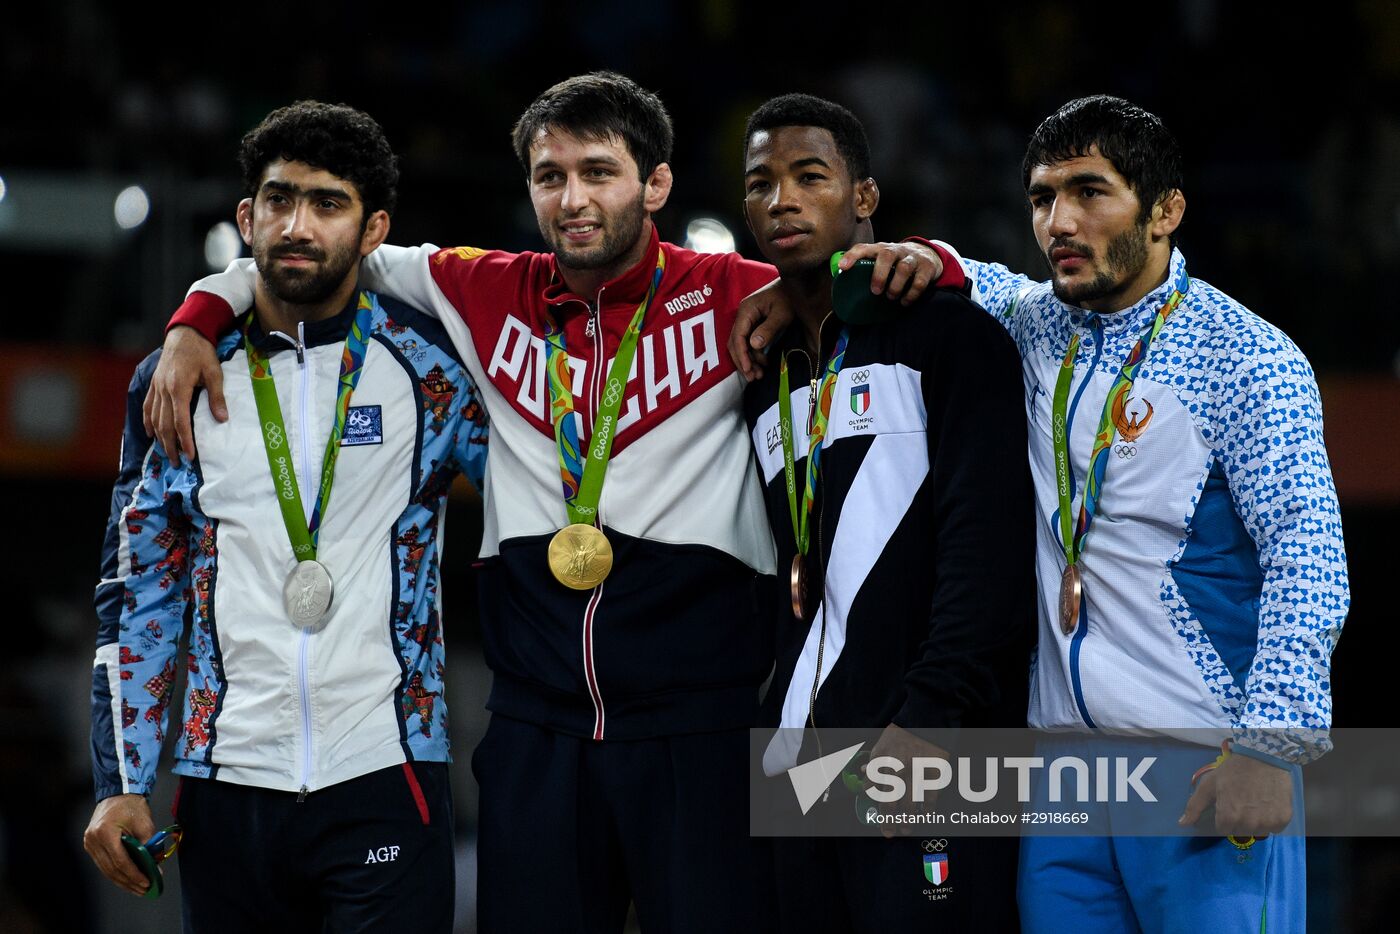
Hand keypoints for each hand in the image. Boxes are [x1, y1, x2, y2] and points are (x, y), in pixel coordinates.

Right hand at [83, 794, 156, 895]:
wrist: (118, 793)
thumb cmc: (132, 806)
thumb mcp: (145, 823)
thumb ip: (149, 844)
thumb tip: (155, 864)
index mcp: (105, 833)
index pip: (120, 861)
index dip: (134, 874)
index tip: (147, 882)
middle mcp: (93, 840)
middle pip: (112, 869)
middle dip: (129, 882)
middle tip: (144, 889)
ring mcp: (89, 843)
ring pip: (106, 869)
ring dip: (122, 881)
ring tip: (137, 888)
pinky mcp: (91, 845)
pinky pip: (104, 864)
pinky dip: (116, 873)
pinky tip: (127, 880)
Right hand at [142, 325, 224, 460]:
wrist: (185, 333)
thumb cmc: (202, 352)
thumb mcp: (215, 372)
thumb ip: (216, 397)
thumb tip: (222, 419)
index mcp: (179, 388)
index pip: (180, 422)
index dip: (184, 441)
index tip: (190, 456)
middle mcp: (163, 390)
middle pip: (164, 424)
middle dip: (170, 446)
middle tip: (178, 463)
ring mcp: (156, 387)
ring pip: (154, 418)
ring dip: (160, 438)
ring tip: (167, 453)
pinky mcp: (154, 384)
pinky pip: (147, 406)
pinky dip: (148, 421)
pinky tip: (151, 433)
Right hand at [729, 278, 793, 381]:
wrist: (794, 285)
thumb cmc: (789, 297)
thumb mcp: (782, 314)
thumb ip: (768, 329)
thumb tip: (754, 345)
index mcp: (746, 310)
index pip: (738, 336)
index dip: (741, 355)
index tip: (748, 370)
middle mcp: (742, 315)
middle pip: (735, 342)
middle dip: (743, 361)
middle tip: (753, 378)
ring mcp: (746, 320)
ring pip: (741, 344)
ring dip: (748, 360)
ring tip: (759, 375)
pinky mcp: (753, 324)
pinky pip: (748, 342)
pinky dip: (754, 354)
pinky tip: (762, 364)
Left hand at [836, 241, 943, 306]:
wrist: (927, 255)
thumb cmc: (895, 262)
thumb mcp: (880, 261)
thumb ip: (863, 268)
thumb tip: (839, 278)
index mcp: (880, 249)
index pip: (864, 248)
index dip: (852, 256)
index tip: (843, 267)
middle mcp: (896, 250)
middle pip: (886, 255)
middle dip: (879, 274)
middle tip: (875, 291)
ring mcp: (913, 257)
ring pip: (904, 268)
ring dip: (895, 286)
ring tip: (891, 297)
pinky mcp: (927, 267)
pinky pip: (919, 282)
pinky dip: (911, 294)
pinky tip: (904, 302)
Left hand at [867, 724, 947, 837]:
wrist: (925, 720)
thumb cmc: (901, 733)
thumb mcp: (881, 744)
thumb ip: (873, 762)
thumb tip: (862, 774)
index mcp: (882, 762)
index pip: (871, 788)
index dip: (872, 802)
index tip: (876, 813)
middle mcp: (897, 770)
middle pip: (890, 801)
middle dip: (888, 821)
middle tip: (889, 833)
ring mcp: (916, 773)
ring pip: (910, 803)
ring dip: (907, 820)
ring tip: (906, 830)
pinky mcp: (933, 774)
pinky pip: (930, 797)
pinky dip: (927, 810)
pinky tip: (924, 817)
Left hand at [1179, 751, 1292, 836]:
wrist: (1264, 757)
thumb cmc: (1234, 770)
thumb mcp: (1210, 784)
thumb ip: (1195, 806)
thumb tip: (1183, 824)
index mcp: (1228, 817)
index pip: (1223, 829)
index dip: (1224, 817)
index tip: (1229, 804)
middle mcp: (1248, 824)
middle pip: (1240, 831)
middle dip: (1239, 820)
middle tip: (1243, 802)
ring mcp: (1268, 822)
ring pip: (1258, 831)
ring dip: (1256, 821)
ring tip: (1256, 803)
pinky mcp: (1284, 819)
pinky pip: (1275, 828)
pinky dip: (1272, 819)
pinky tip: (1268, 804)